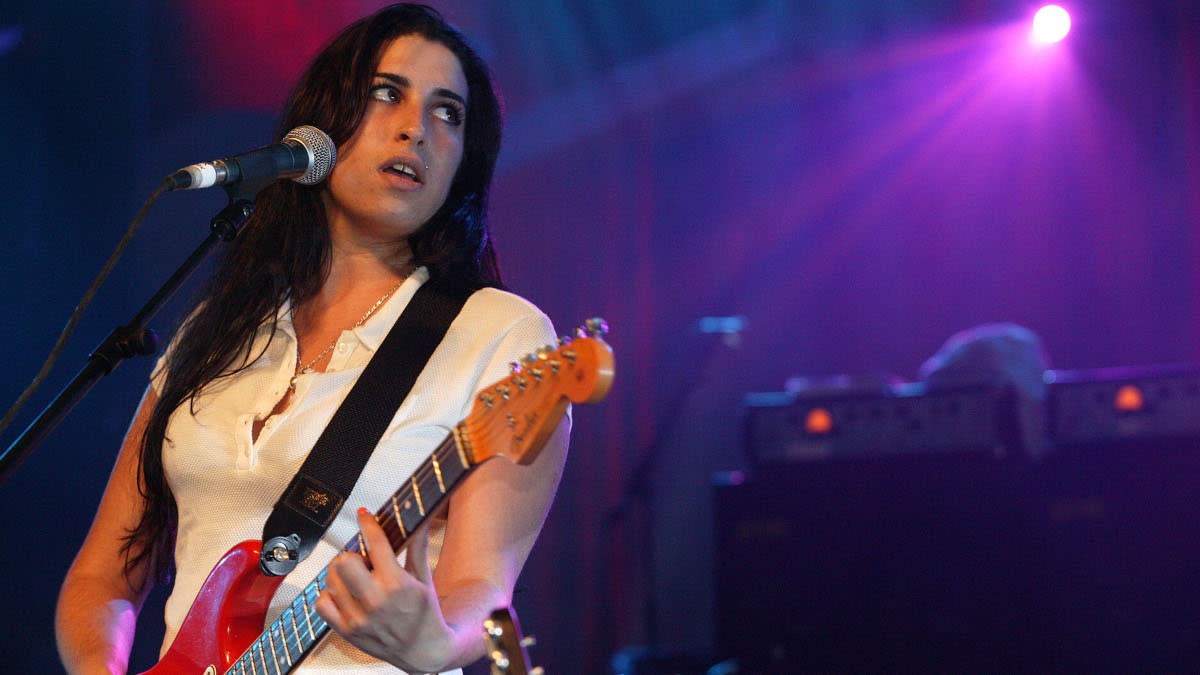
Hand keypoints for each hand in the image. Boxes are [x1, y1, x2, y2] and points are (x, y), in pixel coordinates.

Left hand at [315, 507, 455, 671]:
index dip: (368, 523)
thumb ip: (417, 547)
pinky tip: (345, 594)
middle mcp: (375, 601)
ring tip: (357, 579)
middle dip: (352, 554)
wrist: (424, 650)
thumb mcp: (425, 578)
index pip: (375, 543)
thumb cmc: (425, 613)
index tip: (365, 515)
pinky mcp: (346, 631)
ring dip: (341, 574)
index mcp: (397, 584)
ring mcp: (358, 618)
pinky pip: (321, 603)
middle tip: (363, 560)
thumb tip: (420, 520)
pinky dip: (329, 595)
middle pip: (344, 561)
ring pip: (330, 580)